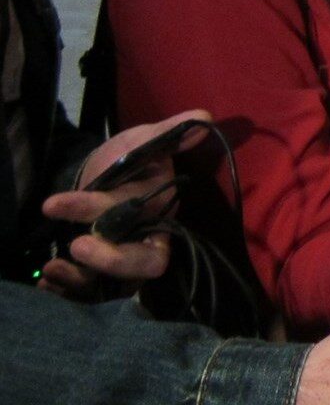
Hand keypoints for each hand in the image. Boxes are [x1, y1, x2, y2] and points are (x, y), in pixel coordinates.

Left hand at [38, 108, 211, 295]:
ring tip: (52, 269)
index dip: (95, 210)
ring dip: (82, 280)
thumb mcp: (144, 140)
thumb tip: (203, 118)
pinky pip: (91, 291)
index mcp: (159, 207)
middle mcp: (146, 237)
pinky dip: (68, 289)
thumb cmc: (127, 158)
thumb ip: (169, 133)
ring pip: (117, 285)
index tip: (52, 203)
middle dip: (111, 259)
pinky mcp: (102, 272)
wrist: (106, 173)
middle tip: (76, 245)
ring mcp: (125, 258)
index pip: (137, 214)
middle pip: (145, 262)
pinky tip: (48, 280)